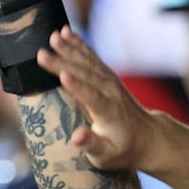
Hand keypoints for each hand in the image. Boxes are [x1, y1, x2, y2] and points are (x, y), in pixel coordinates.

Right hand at [36, 26, 157, 170]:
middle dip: (63, 63)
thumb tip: (76, 137)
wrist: (147, 137)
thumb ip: (91, 145)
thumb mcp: (106, 156)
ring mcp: (110, 81)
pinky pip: (91, 57)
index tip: (62, 75)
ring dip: (70, 48)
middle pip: (84, 74)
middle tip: (41, 53)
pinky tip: (66, 32)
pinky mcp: (107, 75)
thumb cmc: (121, 150)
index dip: (77, 86)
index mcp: (108, 112)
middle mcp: (110, 92)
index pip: (91, 96)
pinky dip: (78, 44)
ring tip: (53, 36)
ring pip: (87, 61)